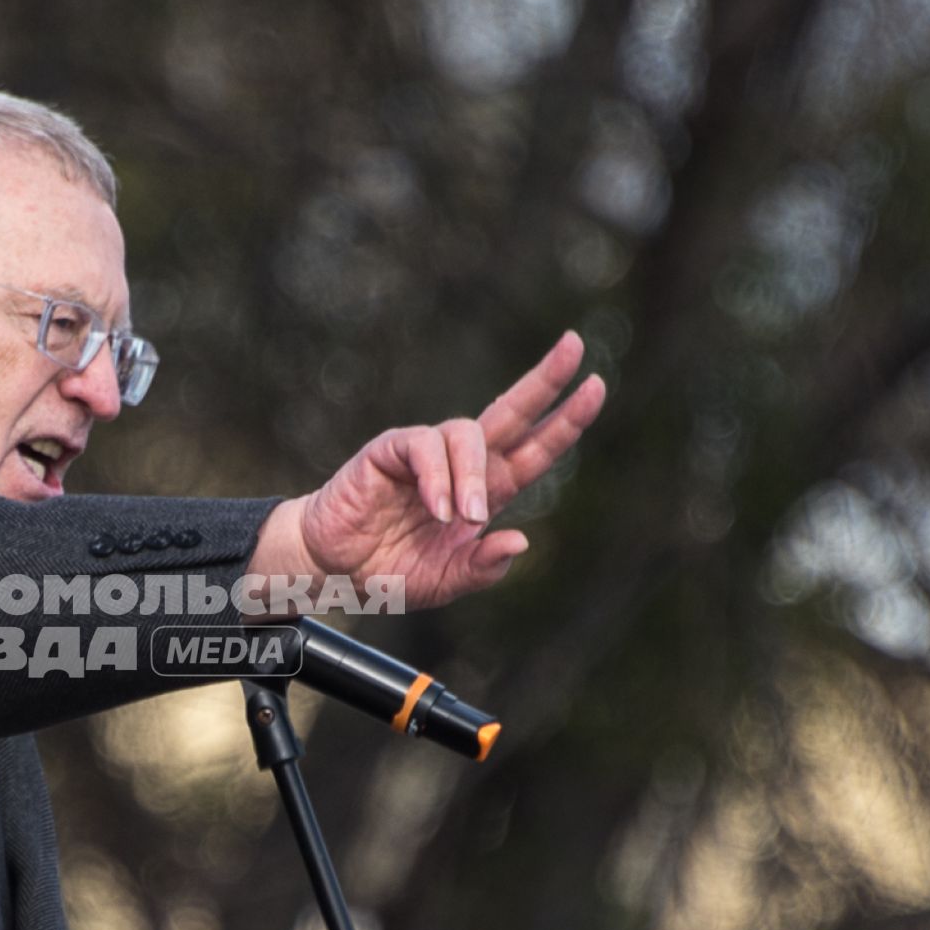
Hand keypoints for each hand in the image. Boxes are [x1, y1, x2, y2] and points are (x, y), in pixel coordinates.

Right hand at [249, 331, 605, 609]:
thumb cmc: (389, 571)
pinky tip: (436, 507)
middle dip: (544, 380)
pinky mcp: (390, 452)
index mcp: (486, 493)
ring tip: (463, 519)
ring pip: (467, 433)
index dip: (565, 422)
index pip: (534, 450)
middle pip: (510, 412)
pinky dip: (436, 477)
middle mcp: (461, 465)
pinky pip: (423, 448)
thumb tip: (520, 542)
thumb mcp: (444, 583)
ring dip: (472, 476)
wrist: (333, 570)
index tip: (596, 386)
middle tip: (576, 347)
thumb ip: (481, 568)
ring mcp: (425, 454)